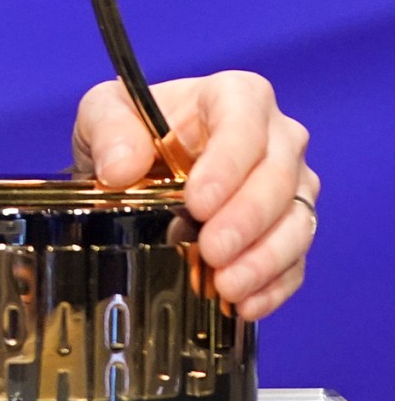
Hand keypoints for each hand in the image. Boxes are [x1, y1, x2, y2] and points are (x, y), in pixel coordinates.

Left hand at [73, 71, 316, 319]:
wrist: (137, 169)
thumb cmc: (130, 131)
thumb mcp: (103, 114)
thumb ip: (108, 129)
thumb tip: (121, 167)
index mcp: (235, 97)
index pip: (245, 123)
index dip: (228, 164)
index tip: (197, 202)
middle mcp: (276, 138)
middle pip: (279, 177)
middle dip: (247, 219)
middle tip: (212, 250)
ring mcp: (290, 186)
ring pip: (296, 221)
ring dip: (265, 258)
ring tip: (227, 284)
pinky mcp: (288, 229)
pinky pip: (296, 259)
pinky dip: (273, 285)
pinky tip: (245, 303)